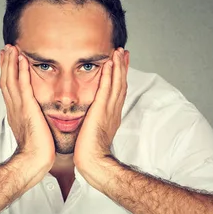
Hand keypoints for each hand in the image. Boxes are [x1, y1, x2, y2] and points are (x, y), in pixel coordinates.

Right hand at [0, 44, 54, 171]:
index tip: (8, 61)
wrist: (34, 162)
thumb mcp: (34, 132)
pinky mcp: (27, 109)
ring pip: (11, 80)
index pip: (9, 89)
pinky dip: (21, 72)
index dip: (7, 74)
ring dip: (11, 63)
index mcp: (15, 114)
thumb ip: (34, 122)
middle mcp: (14, 108)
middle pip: (6, 81)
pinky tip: (22, 60)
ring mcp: (19, 108)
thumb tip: (39, 118)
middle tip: (6, 48)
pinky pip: (23, 86)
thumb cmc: (37, 152)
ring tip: (11, 47)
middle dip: (6, 64)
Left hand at [73, 47, 128, 169]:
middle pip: (121, 84)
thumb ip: (93, 122)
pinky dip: (109, 75)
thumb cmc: (89, 152)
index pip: (118, 92)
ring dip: (118, 66)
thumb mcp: (93, 133)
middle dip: (122, 68)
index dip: (120, 77)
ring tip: (119, 52)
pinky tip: (109, 63)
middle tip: (124, 52)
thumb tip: (88, 118)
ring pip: (116, 83)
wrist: (93, 161)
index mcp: (112, 116)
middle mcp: (113, 110)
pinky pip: (107, 88)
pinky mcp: (102, 110)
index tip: (121, 64)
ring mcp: (109, 110)